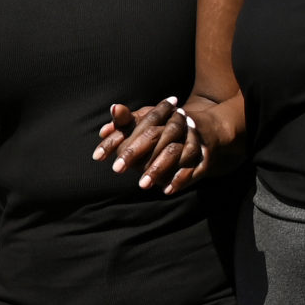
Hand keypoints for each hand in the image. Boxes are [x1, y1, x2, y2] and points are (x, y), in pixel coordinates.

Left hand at [92, 98, 207, 193]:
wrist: (208, 129)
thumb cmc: (167, 128)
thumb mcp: (146, 122)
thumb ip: (124, 125)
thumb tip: (102, 131)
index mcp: (159, 114)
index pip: (132, 125)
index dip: (114, 140)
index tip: (96, 156)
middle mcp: (176, 123)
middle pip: (153, 136)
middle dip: (134, 153)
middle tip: (116, 169)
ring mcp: (191, 137)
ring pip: (173, 151)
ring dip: (157, 169)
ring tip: (142, 185)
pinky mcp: (204, 153)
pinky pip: (193, 166)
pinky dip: (180, 178)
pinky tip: (166, 190)